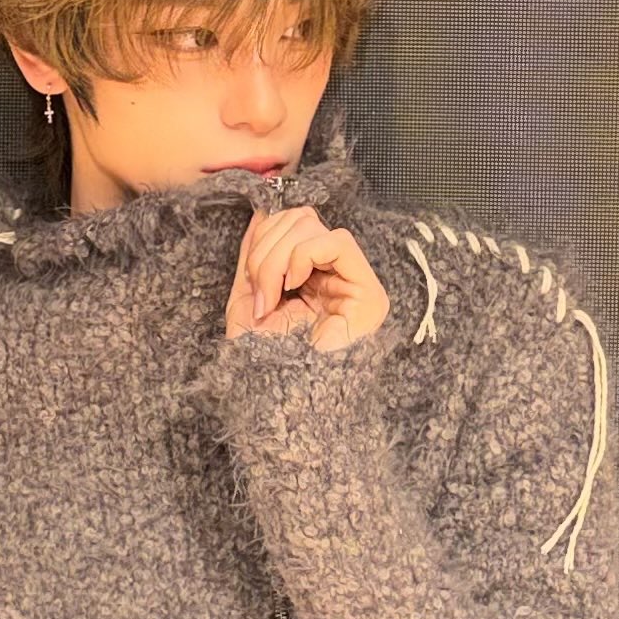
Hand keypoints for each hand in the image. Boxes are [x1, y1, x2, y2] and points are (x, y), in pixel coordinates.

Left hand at [226, 204, 389, 354]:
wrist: (280, 404)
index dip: (263, 239)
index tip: (251, 285)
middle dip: (268, 249)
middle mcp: (335, 278)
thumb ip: (255, 258)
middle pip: (301, 219)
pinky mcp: (370, 294)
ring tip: (274, 295)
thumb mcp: (248, 301)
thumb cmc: (262, 364)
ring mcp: (355, 284)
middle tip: (261, 293)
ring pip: (315, 226)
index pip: (291, 225)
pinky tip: (296, 286)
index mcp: (309, 279)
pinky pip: (338, 242)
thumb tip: (260, 213)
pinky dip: (305, 255)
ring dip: (279, 255)